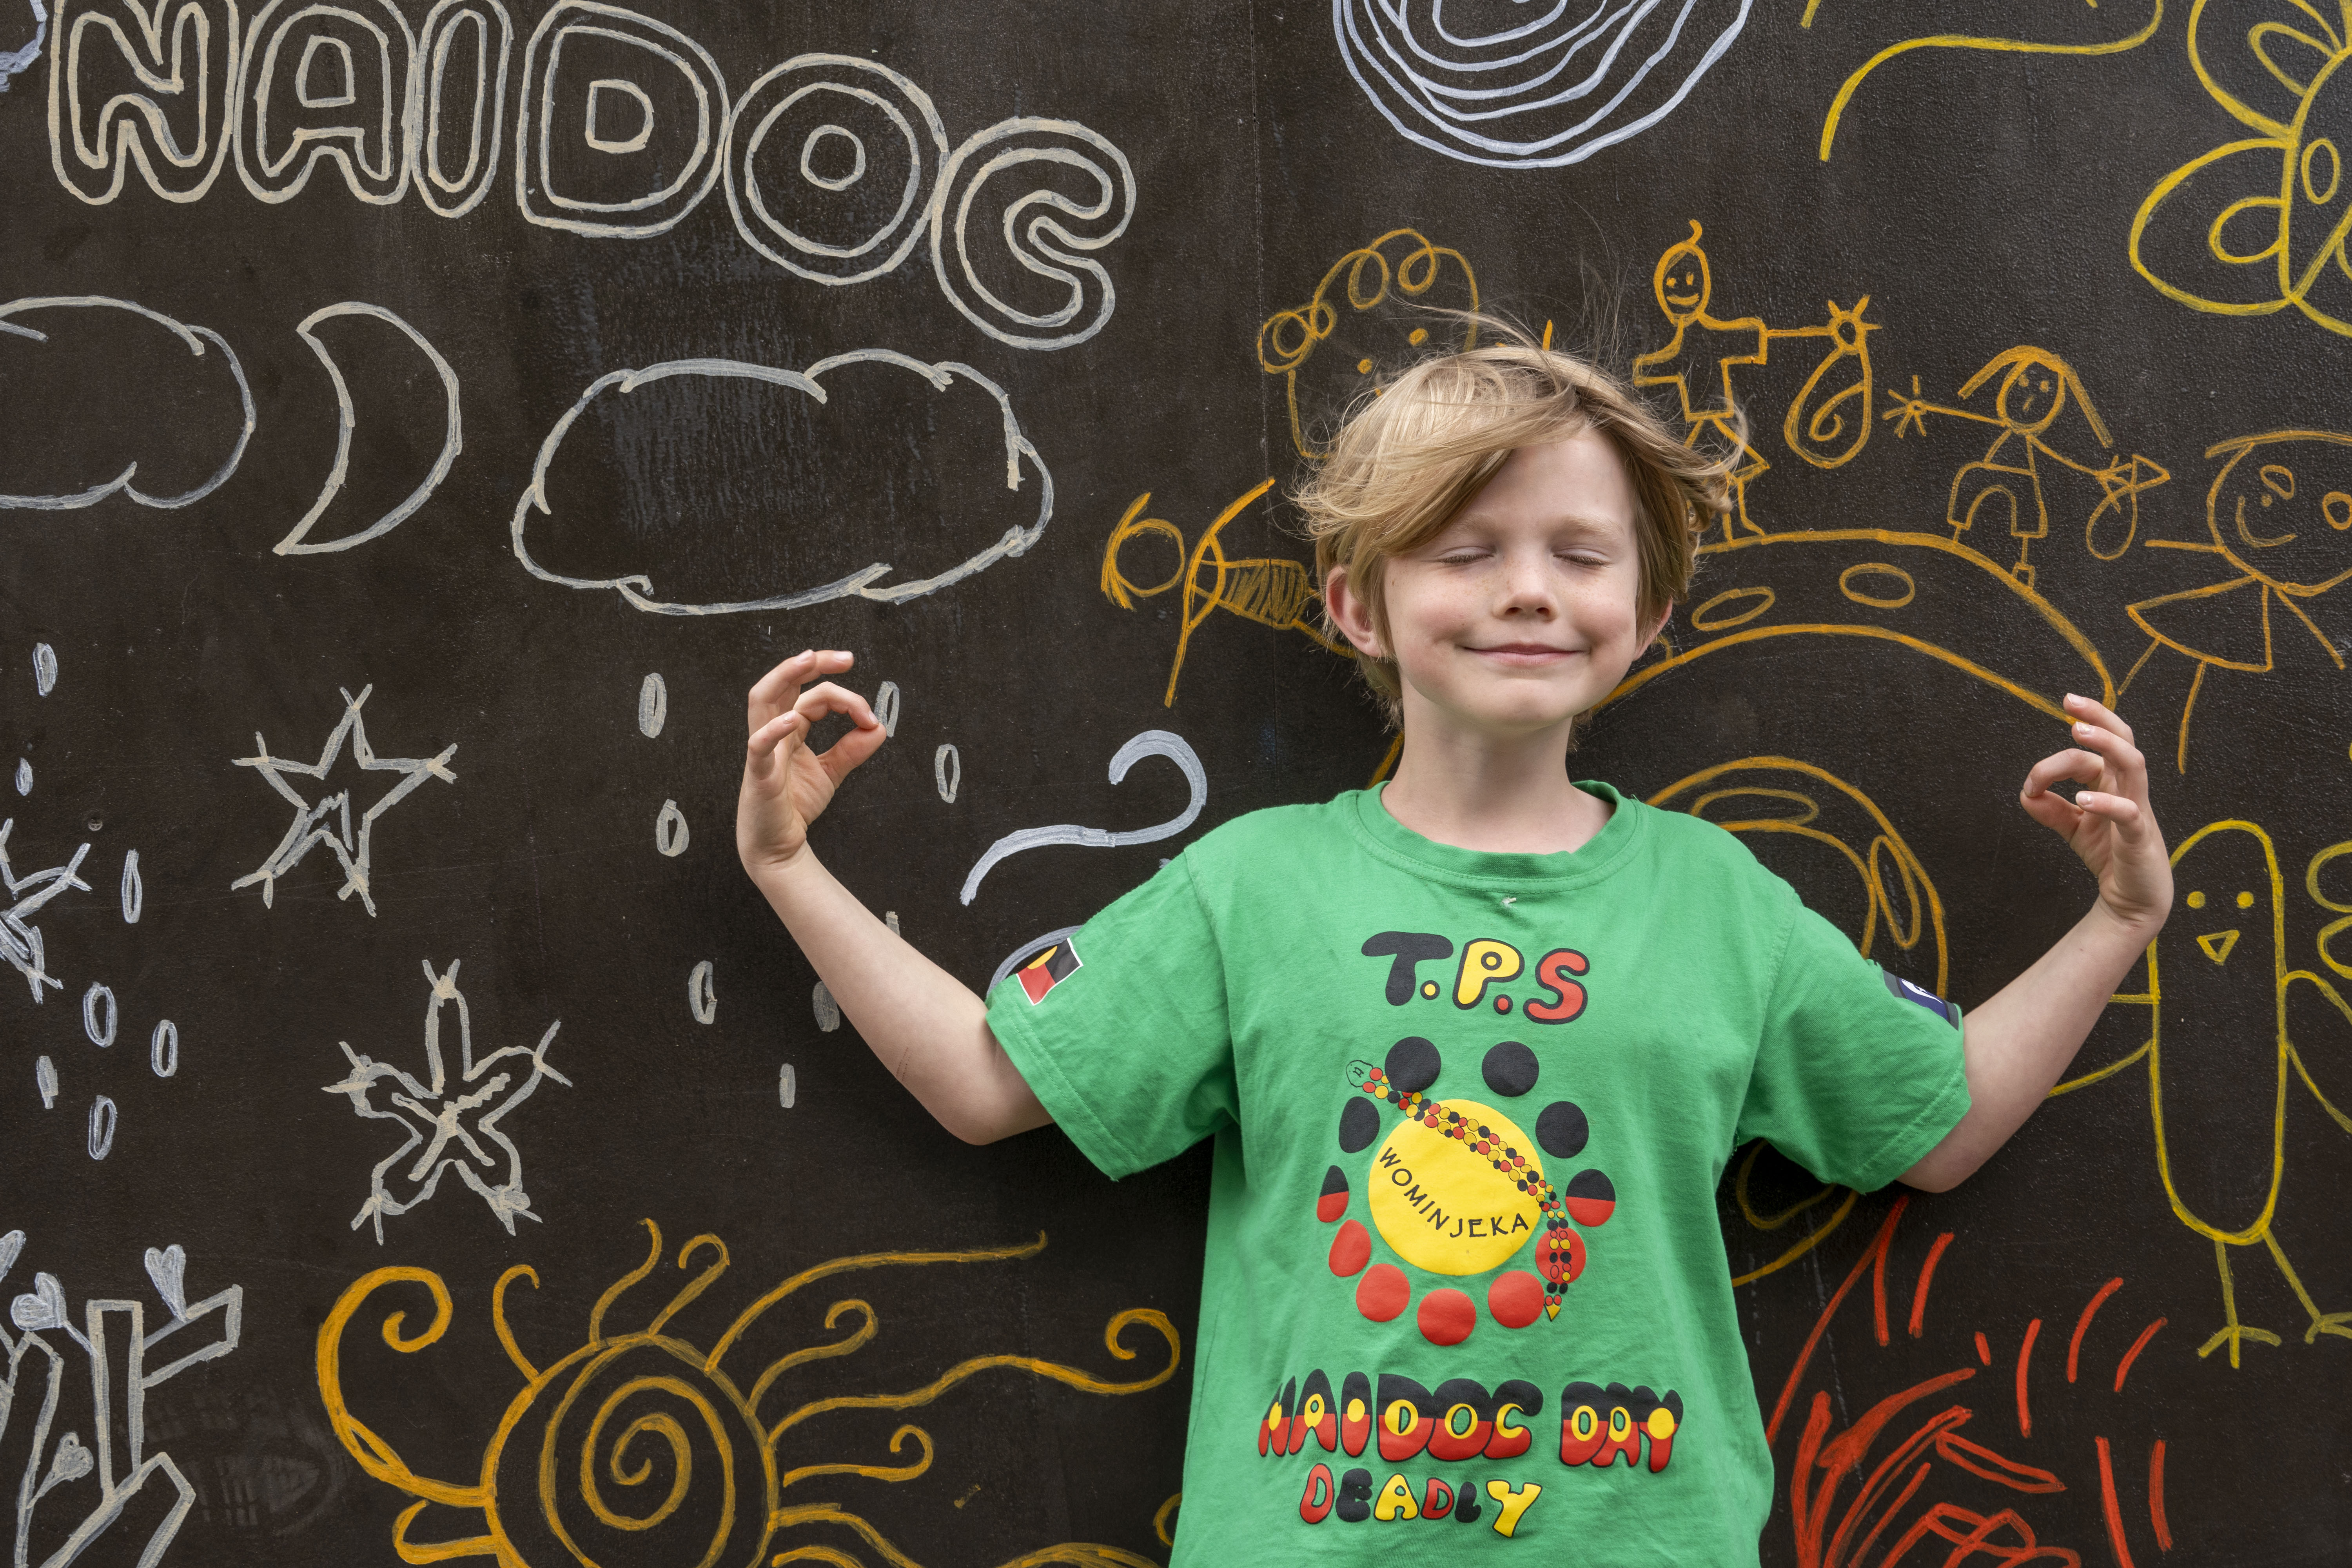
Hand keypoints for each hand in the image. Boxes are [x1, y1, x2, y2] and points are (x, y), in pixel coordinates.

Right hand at [737, 650, 885, 873]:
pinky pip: (758, 746)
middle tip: (846, 658)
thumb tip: (878, 726)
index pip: (814, 696)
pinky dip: (774, 730)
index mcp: (790, 729)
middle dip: (811, 663)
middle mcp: (773, 732)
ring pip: (762, 700)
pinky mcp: (759, 775)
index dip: (846, 699)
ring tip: (808, 659)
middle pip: (783, 684)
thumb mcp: (831, 772)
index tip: (870, 715)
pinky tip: (793, 720)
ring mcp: (763, 750)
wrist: (780, 846)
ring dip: (784, 675)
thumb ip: (853, 749)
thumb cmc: (795, 805)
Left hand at [2019, 693, 2171, 931]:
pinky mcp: (2140, 837)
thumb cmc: (2109, 856)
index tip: (2031, 784)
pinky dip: (2107, 803)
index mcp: (2113, 783)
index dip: (2053, 764)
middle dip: (2099, 717)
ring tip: (2078, 730)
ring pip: (2133, 764)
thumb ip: (2050, 809)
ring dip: (2106, 744)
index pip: (2089, 754)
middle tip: (2070, 701)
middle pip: (2123, 740)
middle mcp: (2129, 789)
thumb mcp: (2074, 828)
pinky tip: (2083, 800)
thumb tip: (2026, 792)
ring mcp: (2139, 810)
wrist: (2131, 901)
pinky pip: (2129, 812)